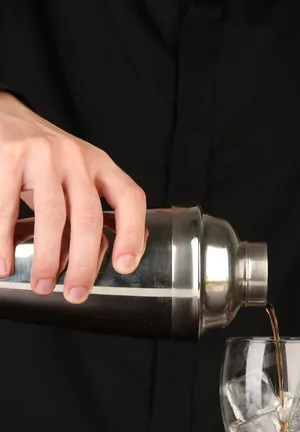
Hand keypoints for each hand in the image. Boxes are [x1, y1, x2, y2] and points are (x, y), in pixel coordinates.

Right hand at [0, 92, 145, 302]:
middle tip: (76, 293)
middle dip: (83, 263)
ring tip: (42, 286)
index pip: (130, 198)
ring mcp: (44, 155)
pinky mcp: (10, 157)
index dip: (133, 235)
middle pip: (89, 216)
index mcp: (101, 165)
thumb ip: (91, 210)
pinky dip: (4, 241)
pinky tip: (4, 264)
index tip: (124, 267)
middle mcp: (77, 158)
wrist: (6, 117)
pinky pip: (7, 207)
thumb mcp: (78, 176)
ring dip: (47, 257)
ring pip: (52, 215)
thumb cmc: (47, 160)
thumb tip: (100, 261)